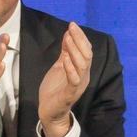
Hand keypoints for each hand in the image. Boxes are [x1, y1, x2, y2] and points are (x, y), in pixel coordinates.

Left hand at [38, 22, 92, 136]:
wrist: (50, 111)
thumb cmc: (55, 89)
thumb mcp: (60, 66)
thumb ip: (65, 52)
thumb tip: (68, 34)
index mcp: (82, 70)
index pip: (86, 50)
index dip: (80, 37)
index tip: (72, 25)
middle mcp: (83, 76)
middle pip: (87, 55)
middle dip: (79, 40)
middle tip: (72, 27)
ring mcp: (78, 85)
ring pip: (82, 66)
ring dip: (75, 51)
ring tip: (68, 38)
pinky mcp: (70, 94)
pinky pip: (74, 80)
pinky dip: (70, 69)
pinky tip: (65, 59)